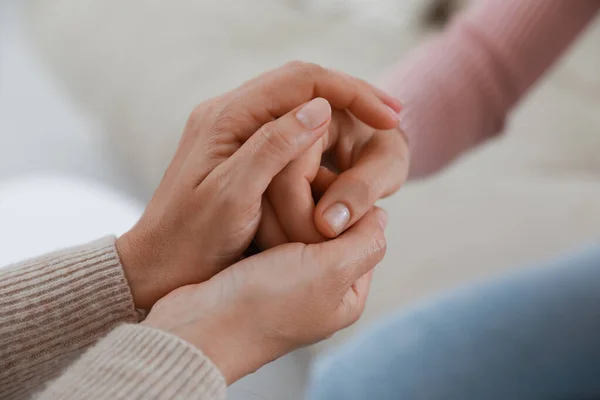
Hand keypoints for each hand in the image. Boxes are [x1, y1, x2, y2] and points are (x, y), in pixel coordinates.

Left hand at [116, 62, 399, 308]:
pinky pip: (288, 130)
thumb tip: (320, 108)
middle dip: (353, 96)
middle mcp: (230, 114)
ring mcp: (235, 132)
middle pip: (302, 85)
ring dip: (341, 111)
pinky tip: (344, 151)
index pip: (302, 81)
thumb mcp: (232, 196)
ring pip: (298, 105)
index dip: (352, 93)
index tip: (390, 116)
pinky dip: (322, 136)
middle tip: (395, 116)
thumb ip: (273, 147)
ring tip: (380, 127)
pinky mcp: (241, 152)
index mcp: (227, 117)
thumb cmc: (191, 239)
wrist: (158, 266)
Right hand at [143, 207, 387, 383]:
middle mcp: (320, 290)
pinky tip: (258, 206)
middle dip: (318, 209)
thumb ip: (364, 242)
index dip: (350, 208)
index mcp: (346, 295)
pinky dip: (269, 219)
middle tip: (297, 188)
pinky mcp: (257, 273)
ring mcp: (287, 283)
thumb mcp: (330, 271)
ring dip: (292, 211)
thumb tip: (382, 216)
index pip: (364, 236)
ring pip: (301, 229)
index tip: (326, 185)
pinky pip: (273, 235)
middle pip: (333, 233)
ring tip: (275, 195)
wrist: (197, 326)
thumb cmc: (265, 303)